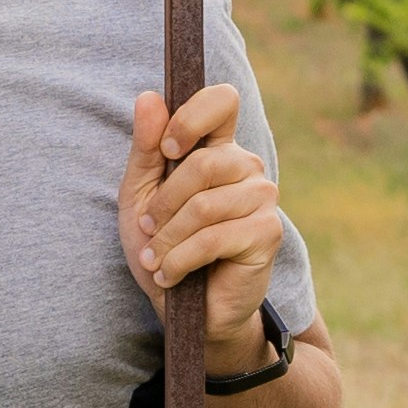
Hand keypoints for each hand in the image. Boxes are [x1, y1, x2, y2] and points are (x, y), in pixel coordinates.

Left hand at [120, 82, 284, 370]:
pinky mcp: (267, 234)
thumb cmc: (164, 248)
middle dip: (164, 202)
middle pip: (203, 162)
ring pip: (205, 205)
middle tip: (149, 229)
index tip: (168, 150)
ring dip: (169, 238)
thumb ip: (146, 148)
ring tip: (158, 258)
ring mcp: (262, 199)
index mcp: (218, 149)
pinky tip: (172, 274)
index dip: (192, 117)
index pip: (221, 101)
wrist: (187, 310)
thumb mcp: (141, 196)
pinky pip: (214, 237)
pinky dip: (181, 260)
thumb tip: (148, 97)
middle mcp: (246, 167)